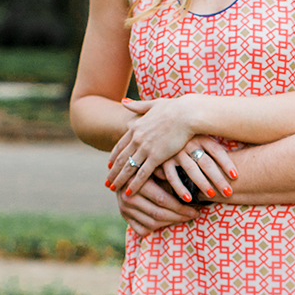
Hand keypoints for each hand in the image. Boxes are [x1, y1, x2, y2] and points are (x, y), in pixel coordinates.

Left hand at [108, 99, 236, 200]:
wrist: (187, 113)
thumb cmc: (175, 107)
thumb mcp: (153, 104)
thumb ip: (138, 105)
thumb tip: (123, 101)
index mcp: (136, 127)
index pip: (120, 145)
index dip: (114, 156)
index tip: (109, 165)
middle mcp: (137, 138)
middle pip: (120, 159)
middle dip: (113, 172)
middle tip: (107, 182)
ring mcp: (145, 148)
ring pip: (128, 168)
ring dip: (119, 180)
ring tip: (113, 190)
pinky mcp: (156, 156)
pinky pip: (142, 174)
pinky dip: (134, 185)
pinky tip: (128, 193)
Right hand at [117, 175, 201, 236]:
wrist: (125, 172)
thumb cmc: (148, 167)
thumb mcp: (156, 165)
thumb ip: (167, 172)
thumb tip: (185, 177)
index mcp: (135, 183)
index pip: (162, 199)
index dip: (181, 206)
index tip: (196, 208)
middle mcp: (127, 198)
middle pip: (158, 213)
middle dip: (180, 216)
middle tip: (195, 214)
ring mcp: (124, 209)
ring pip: (152, 223)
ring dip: (171, 222)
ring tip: (185, 217)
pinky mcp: (124, 218)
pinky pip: (143, 230)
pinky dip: (157, 228)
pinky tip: (169, 221)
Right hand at [160, 136, 238, 203]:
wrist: (160, 128)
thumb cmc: (185, 136)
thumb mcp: (199, 135)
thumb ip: (212, 147)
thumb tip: (230, 164)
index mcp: (201, 137)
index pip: (217, 151)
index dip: (227, 163)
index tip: (235, 176)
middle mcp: (189, 143)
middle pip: (207, 163)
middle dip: (218, 179)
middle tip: (229, 192)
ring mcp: (176, 151)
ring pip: (192, 170)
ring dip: (202, 184)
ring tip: (212, 195)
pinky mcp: (163, 159)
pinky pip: (172, 175)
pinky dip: (180, 188)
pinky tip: (189, 198)